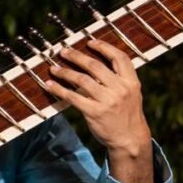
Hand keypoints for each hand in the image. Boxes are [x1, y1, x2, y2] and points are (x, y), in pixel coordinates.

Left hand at [46, 39, 153, 182]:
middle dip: (76, 56)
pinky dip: (59, 90)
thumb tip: (96, 64)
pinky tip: (50, 85)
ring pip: (81, 80)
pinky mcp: (94, 112)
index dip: (104, 47)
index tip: (89, 42)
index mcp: (131, 82)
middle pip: (95, 66)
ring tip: (53, 68)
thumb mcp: (131, 94)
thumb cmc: (127, 115)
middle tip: (63, 51)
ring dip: (64, 72)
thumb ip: (119, 79)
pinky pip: (73, 97)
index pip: (119, 57)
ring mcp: (107, 101)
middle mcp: (120, 89)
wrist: (130, 140)